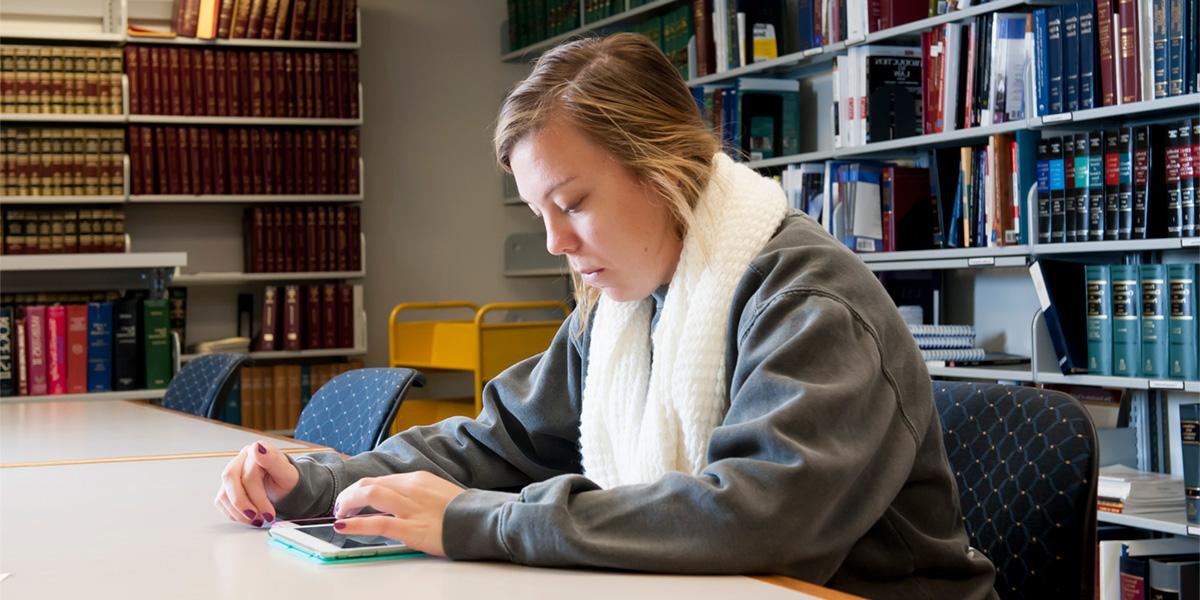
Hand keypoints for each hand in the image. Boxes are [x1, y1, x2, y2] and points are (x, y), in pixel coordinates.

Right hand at [214, 441, 299, 527]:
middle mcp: (241, 459)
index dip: (257, 495)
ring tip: (258, 520)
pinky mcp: (226, 487)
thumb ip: (274, 460)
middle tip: (260, 518)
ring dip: (239, 512)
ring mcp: (232, 473)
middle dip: (244, 504)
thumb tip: (258, 447)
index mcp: (257, 451)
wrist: (284, 488)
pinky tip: (249, 517)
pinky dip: (235, 514)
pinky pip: (222, 502)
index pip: (250, 473)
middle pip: (230, 480)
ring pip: (224, 493)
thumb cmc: (286, 480)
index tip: (267, 512)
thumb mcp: (288, 473)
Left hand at [332, 471, 466, 556]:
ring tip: (340, 514)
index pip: (381, 479)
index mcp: (418, 479)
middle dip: (349, 494)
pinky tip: (343, 526)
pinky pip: (377, 523)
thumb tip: (401, 504)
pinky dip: (356, 524)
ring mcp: (411, 507)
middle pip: (369, 483)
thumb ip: (418, 496)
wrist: (483, 521)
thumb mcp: (439, 494)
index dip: (361, 489)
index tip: (353, 499)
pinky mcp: (411, 528)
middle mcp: (411, 488)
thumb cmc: (465, 512)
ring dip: (348, 503)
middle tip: (342, 507)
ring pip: (369, 495)